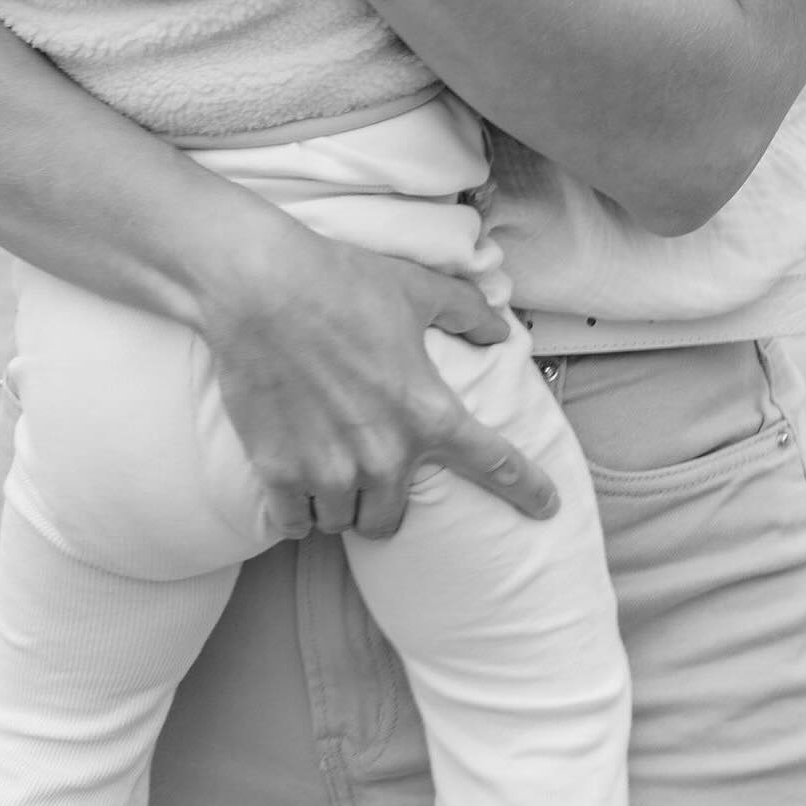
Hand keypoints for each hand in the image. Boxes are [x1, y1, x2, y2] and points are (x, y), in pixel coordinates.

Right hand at [199, 215, 559, 541]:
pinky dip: (296, 513)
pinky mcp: (278, 472)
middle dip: (383, 503)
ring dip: (338, 506)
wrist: (259, 285)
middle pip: (391, 520)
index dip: (526, 489)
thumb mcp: (416, 288)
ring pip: (342, 523)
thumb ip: (466, 311)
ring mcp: (328, 469)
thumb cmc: (340, 281)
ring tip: (326, 475)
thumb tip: (499, 328)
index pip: (494, 464)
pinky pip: (294, 524)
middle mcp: (383, 454)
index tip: (546, 508)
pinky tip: (294, 492)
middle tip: (366, 475)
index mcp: (427, 412)